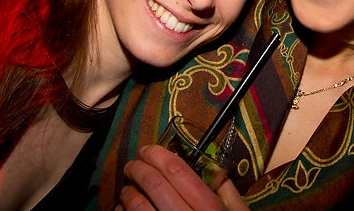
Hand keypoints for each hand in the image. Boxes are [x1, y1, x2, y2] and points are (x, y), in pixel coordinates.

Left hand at [119, 145, 247, 210]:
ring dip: (128, 192)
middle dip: (139, 169)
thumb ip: (226, 190)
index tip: (149, 150)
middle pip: (155, 185)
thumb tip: (213, 167)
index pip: (178, 172)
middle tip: (134, 165)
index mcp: (210, 210)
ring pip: (138, 207)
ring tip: (128, 189)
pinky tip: (126, 210)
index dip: (159, 156)